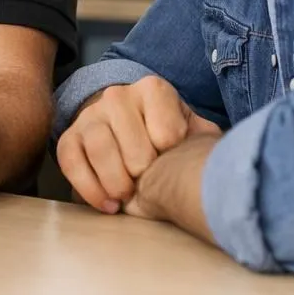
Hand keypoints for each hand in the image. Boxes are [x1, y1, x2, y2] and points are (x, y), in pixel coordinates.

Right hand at [56, 74, 221, 213]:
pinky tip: (108, 204)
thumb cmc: (166, 135)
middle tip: (151, 183)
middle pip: (135, 148)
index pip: (167, 134)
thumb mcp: (191, 131)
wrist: (127, 127)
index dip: (172, 157)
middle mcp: (118, 95)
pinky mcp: (69, 137)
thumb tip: (224, 157)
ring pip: (101, 151)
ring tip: (129, 196)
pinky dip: (90, 190)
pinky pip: (72, 163)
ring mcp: (90, 115)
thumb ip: (205, 139)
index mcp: (153, 90)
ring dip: (118, 184)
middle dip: (145, 175)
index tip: (173, 161)